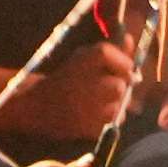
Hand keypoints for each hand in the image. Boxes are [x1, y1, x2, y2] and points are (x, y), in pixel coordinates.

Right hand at [0, 38, 133, 145]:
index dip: (122, 65)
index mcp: (88, 59)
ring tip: (95, 101)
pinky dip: (108, 118)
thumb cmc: (66, 77)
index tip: (116, 69)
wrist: (38, 105)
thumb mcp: (84, 57)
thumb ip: (111, 50)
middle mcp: (91, 82)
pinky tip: (92, 113)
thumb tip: (129, 39)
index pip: (122, 61)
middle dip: (116, 86)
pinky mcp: (91, 127)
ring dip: (113, 103)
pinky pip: (114, 121)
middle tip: (102, 87)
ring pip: (120, 105)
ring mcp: (91, 108)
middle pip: (120, 85)